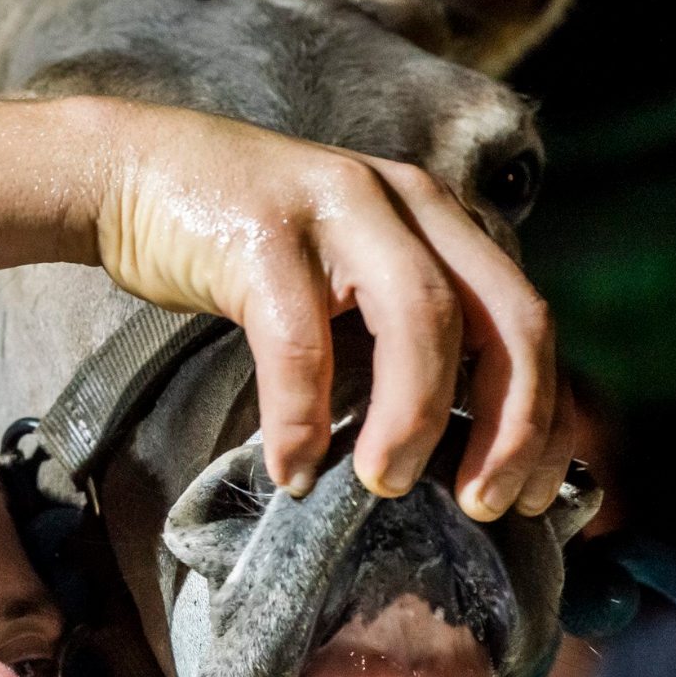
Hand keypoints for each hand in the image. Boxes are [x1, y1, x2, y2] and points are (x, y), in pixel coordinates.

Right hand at [94, 106, 570, 520]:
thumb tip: (452, 444)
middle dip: (510, 425)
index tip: (528, 496)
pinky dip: (301, 417)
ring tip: (384, 486)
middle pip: (504, 318)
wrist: (131, 171)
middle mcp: (407, 201)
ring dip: (414, 420)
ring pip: (421, 318)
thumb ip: (401, 323)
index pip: (528, 320)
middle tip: (481, 505)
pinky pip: (300, 341)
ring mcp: (338, 208)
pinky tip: (292, 467)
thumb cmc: (241, 244)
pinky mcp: (263, 233)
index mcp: (439, 218)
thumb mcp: (347, 270)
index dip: (544, 416)